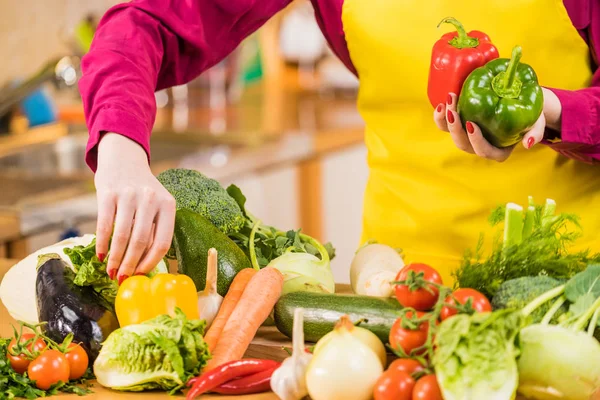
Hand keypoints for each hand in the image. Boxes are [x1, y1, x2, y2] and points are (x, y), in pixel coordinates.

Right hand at [95, 133, 175, 282]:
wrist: (124, 160)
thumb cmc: (142, 191)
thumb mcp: (157, 205)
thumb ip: (154, 229)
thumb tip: (143, 264)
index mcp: (168, 205)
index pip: (162, 242)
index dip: (150, 263)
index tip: (140, 275)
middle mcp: (151, 199)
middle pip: (141, 241)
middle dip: (130, 265)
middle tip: (122, 279)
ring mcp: (129, 195)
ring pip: (122, 235)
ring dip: (115, 258)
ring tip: (111, 271)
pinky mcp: (108, 193)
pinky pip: (105, 225)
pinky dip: (102, 244)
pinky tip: (101, 255)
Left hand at [433, 88, 560, 161]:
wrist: (521, 101)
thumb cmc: (531, 115)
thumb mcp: (537, 122)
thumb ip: (534, 133)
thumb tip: (527, 144)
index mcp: (497, 151)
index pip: (484, 151)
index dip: (476, 141)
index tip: (472, 124)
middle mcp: (480, 146)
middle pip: (463, 144)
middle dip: (455, 128)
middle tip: (453, 111)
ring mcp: (468, 136)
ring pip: (452, 134)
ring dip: (446, 120)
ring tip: (448, 102)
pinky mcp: (461, 124)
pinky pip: (446, 125)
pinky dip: (441, 117)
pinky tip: (441, 104)